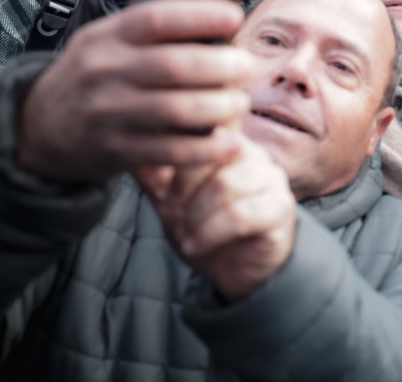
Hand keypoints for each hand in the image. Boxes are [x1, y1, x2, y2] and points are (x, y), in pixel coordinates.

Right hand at [17, 0, 253, 182]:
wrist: (38, 127)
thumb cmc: (91, 75)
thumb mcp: (106, 41)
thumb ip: (152, 34)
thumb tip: (220, 26)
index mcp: (107, 36)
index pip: (156, 18)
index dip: (200, 15)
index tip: (235, 16)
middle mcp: (105, 72)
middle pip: (174, 66)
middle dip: (222, 66)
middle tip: (247, 67)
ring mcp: (109, 113)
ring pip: (176, 110)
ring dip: (220, 107)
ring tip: (240, 103)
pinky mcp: (116, 151)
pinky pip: (170, 152)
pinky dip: (207, 149)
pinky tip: (231, 144)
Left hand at [140, 133, 295, 300]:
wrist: (237, 272)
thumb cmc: (207, 229)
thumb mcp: (171, 202)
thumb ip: (154, 176)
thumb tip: (122, 148)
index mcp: (230, 144)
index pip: (206, 130)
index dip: (180, 156)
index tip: (166, 190)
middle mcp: (255, 156)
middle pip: (215, 152)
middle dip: (184, 187)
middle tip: (171, 211)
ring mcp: (272, 181)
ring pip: (226, 184)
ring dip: (196, 214)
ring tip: (184, 233)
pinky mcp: (280, 210)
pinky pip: (241, 214)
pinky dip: (210, 232)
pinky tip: (196, 245)